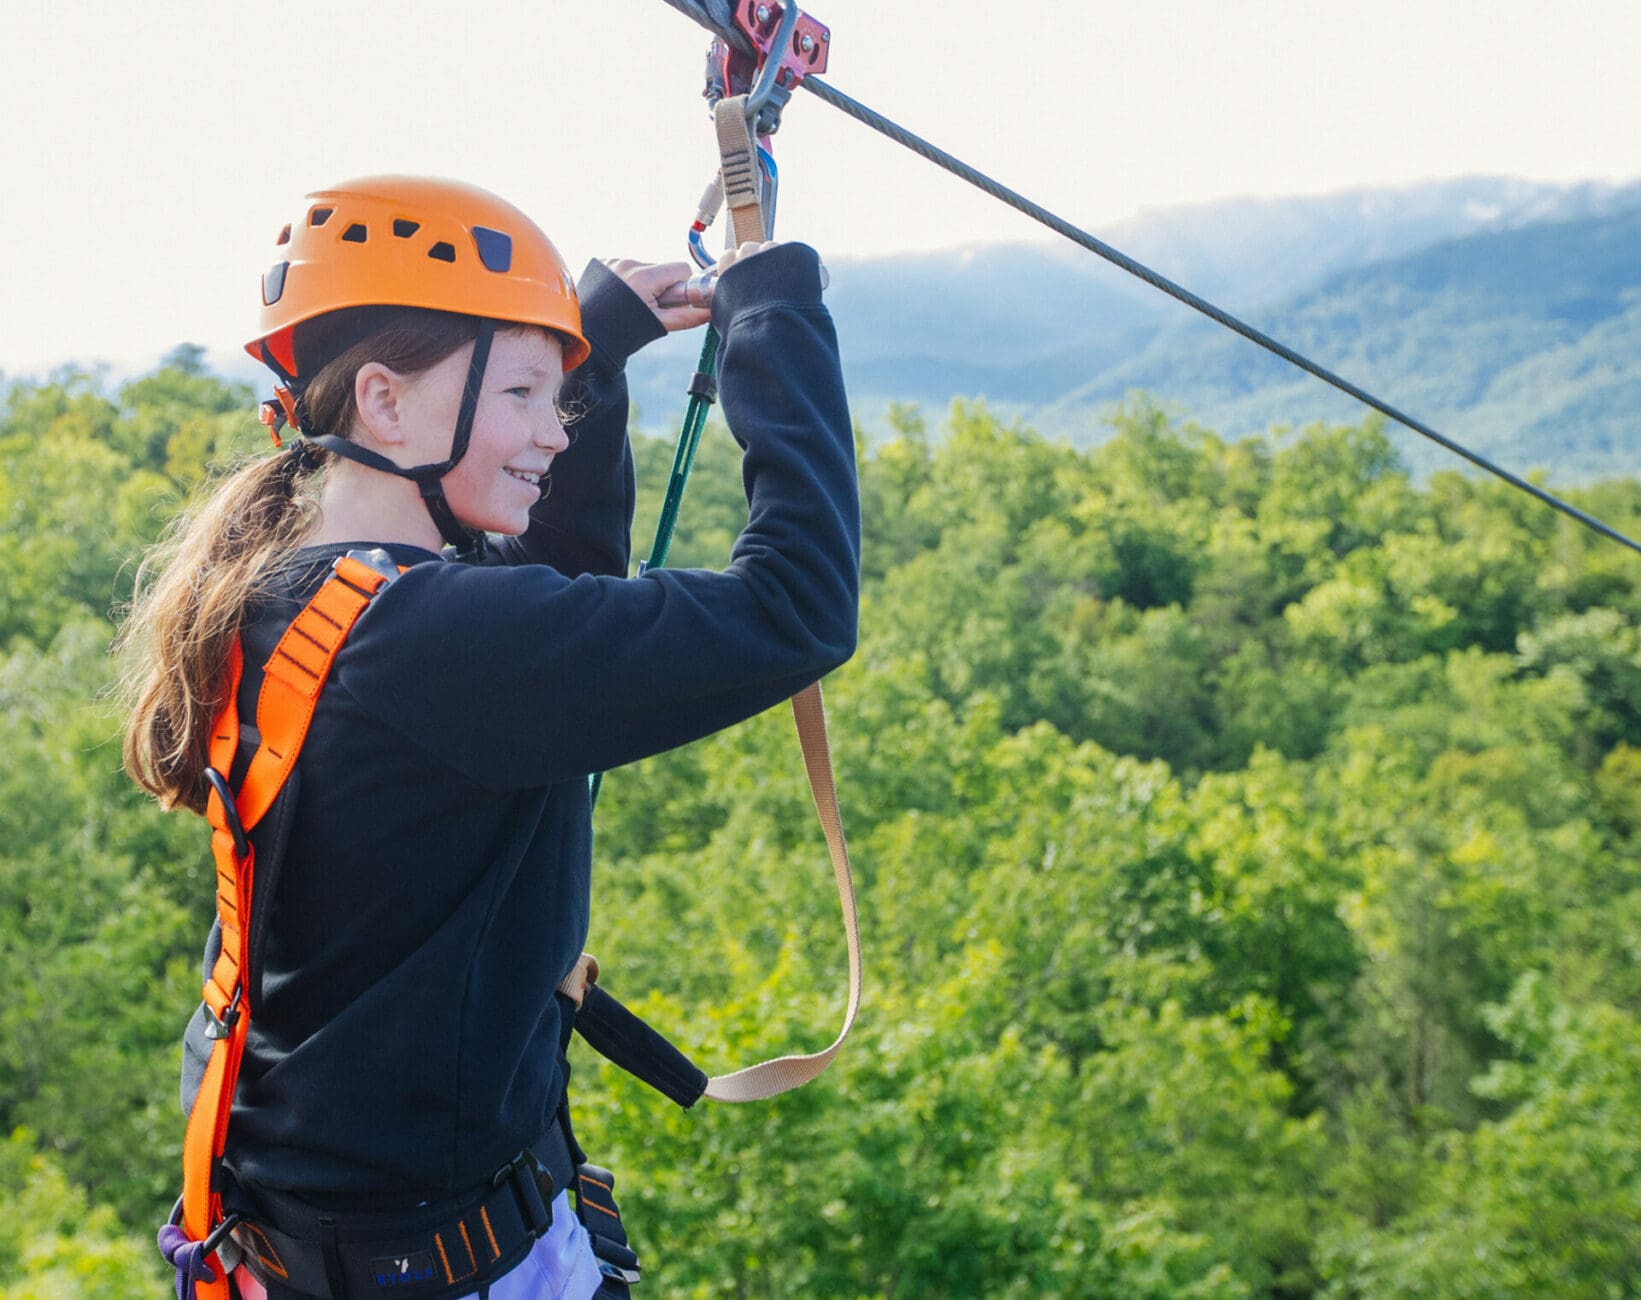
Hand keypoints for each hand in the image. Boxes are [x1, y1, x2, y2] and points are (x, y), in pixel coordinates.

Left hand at [602, 242, 781, 331]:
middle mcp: (629, 264)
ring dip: (647, 284)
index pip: (681, 269)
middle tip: (653, 308)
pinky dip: (630, 281)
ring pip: (646, 269)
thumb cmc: (621, 335)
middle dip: (664, 286)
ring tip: (633, 305)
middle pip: (663, 269)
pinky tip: (621, 298)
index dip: (684, 286)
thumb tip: (711, 312)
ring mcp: (614, 262)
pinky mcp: (604, 264)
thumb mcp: (657, 325)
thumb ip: (688, 317)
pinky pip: (628, 268)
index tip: (676, 302)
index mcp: (645, 277)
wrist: (587, 337)